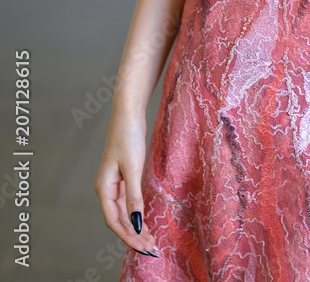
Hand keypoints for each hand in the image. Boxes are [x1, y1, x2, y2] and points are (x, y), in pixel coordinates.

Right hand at [93, 113, 158, 257]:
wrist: (128, 114)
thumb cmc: (128, 137)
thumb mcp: (133, 168)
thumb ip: (134, 196)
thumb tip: (136, 222)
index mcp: (104, 188)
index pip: (114, 221)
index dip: (128, 236)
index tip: (143, 247)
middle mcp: (106, 189)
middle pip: (119, 220)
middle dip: (133, 235)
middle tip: (151, 248)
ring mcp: (114, 184)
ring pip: (124, 213)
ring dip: (136, 227)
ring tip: (150, 239)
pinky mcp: (123, 177)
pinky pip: (128, 203)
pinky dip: (136, 213)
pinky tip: (145, 221)